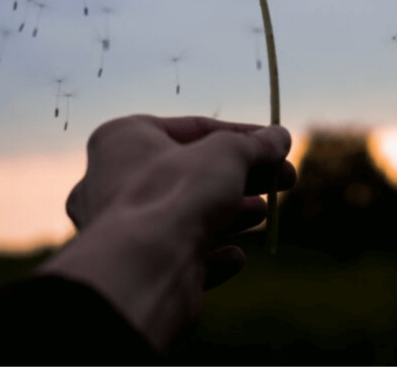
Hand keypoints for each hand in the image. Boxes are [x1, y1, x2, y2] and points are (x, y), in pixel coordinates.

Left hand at [40, 115, 295, 350]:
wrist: (146, 267)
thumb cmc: (178, 193)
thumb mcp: (227, 154)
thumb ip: (254, 145)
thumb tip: (280, 136)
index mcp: (122, 139)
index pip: (191, 129)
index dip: (242, 135)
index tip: (278, 144)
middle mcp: (112, 180)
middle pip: (191, 173)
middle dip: (241, 177)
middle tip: (284, 179)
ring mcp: (122, 226)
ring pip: (184, 214)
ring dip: (229, 214)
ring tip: (263, 213)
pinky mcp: (137, 266)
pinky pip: (178, 254)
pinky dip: (210, 253)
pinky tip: (235, 257)